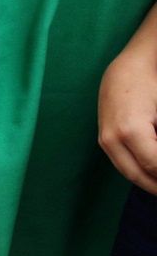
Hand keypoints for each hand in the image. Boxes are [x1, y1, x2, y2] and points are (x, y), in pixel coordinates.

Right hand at [99, 50, 156, 194]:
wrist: (129, 68)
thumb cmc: (153, 85)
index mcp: (130, 131)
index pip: (154, 168)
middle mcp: (112, 139)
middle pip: (139, 176)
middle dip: (156, 187)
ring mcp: (105, 139)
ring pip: (128, 172)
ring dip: (147, 182)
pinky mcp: (103, 137)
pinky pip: (122, 162)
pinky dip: (138, 172)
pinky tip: (152, 174)